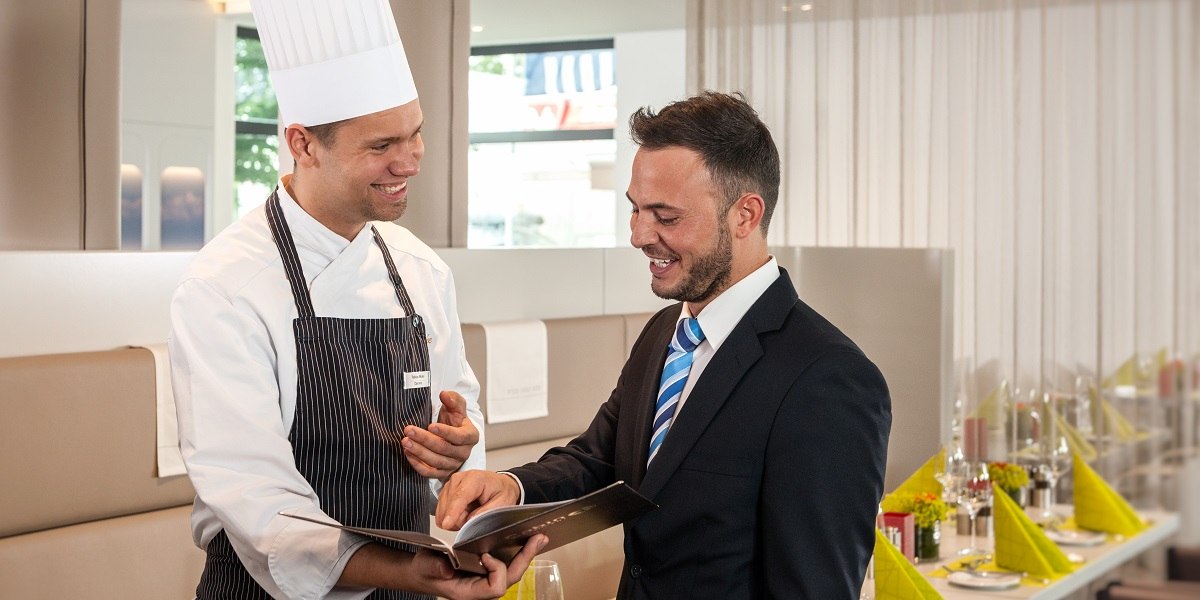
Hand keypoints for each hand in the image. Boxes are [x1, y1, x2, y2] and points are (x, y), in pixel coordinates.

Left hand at [403, 390, 479, 479]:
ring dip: (419, 452)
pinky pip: (429, 473)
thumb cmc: (454, 421)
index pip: (459, 437)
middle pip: (444, 449)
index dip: (445, 432)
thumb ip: (453, 399)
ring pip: (435, 461)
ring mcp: (453, 464)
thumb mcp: (456, 407)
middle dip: (425, 439)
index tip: (430, 426)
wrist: (450, 435)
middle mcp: (464, 453)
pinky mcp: (442, 473)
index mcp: (471, 436)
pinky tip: (407, 453)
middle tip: (409, 431)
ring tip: (405, 441)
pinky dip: (417, 464)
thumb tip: (444, 394)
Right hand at [416, 534, 547, 599]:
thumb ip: (435, 568)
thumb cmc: (424, 571)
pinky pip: (508, 565)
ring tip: (538, 537)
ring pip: (513, 572)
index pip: (495, 588)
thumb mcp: (424, 566)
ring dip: (526, 554)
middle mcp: (482, 589)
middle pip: (511, 579)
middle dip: (525, 558)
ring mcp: (486, 581)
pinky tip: (525, 539)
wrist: (422, 572)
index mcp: (468, 593)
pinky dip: (518, 552)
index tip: (485, 554)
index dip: (496, 570)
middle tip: (538, 538)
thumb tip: (446, 569)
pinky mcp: (488, 572)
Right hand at [437, 470, 520, 530]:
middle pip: (449, 506)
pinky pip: (442, 512)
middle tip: (476, 515)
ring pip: (443, 511)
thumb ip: (485, 512)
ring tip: (471, 512)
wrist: (499, 485)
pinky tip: (463, 512)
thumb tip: (469, 521)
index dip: (452, 511)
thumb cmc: (501, 491)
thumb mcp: (502, 503)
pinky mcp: (445, 492)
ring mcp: (450, 485)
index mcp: (475, 478)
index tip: (447, 524)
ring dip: (456, 518)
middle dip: (459, 518)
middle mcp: (459, 479)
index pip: (460, 496)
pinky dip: (452, 516)